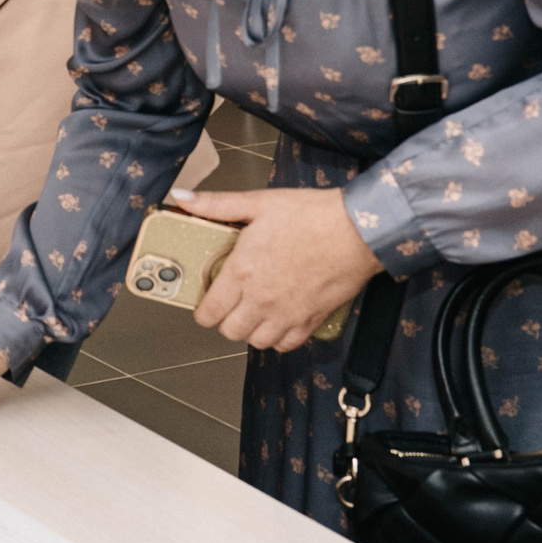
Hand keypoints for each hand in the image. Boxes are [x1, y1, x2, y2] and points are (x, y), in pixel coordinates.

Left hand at [176, 186, 382, 352]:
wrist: (358, 230)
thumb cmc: (311, 215)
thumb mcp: (259, 202)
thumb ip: (216, 205)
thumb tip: (182, 198)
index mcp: (242, 272)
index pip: (209, 311)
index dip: (202, 311)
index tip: (205, 303)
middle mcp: (261, 299)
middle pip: (230, 331)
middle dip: (224, 321)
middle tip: (229, 305)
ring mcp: (287, 314)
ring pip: (257, 341)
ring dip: (250, 331)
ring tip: (253, 313)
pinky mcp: (312, 320)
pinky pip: (287, 344)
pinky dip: (279, 338)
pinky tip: (279, 321)